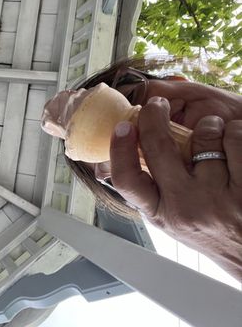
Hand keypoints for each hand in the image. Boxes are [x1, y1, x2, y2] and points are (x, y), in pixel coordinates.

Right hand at [109, 96, 241, 280]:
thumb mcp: (166, 216)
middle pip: (160, 148)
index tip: (123, 126)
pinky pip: (235, 138)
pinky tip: (229, 141)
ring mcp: (218, 199)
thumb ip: (142, 190)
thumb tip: (102, 165)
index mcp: (158, 212)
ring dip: (207, 125)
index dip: (120, 149)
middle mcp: (185, 207)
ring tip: (209, 134)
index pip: (127, 180)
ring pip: (205, 136)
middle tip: (156, 105)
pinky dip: (232, 131)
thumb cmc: (204, 227)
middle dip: (155, 116)